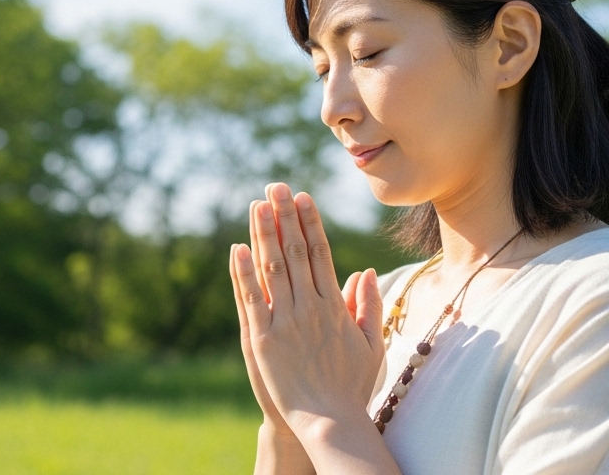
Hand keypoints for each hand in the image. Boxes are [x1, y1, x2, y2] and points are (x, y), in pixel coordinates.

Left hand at [230, 183, 385, 433]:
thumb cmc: (352, 386)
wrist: (330, 421)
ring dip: (264, 234)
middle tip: (276, 186)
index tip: (303, 197)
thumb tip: (366, 272)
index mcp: (335, 307)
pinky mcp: (263, 339)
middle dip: (285, 217)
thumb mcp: (370, 344)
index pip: (321, 254)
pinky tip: (238, 247)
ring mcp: (286, 322)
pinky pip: (251, 299)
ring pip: (273, 269)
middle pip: (295, 253)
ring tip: (257, 204)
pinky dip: (244, 273)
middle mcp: (310, 308)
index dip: (310, 223)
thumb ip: (369, 306)